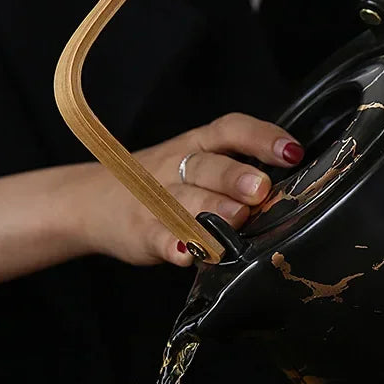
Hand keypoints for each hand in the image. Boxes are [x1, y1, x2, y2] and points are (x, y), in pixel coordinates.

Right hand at [66, 113, 303, 266]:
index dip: (261, 137)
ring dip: (212, 210)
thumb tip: (287, 190)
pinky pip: (159, 236)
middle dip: (236, 177)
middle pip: (209, 166)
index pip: (230, 130)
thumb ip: (234, 172)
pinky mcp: (141, 231)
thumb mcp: (193, 165)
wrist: (92, 200)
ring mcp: (158, 199)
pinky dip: (172, 245)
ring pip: (188, 201)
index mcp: (197, 145)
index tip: (292, 152)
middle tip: (259, 190)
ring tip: (235, 220)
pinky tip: (187, 253)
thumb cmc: (159, 182)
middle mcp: (178, 166)